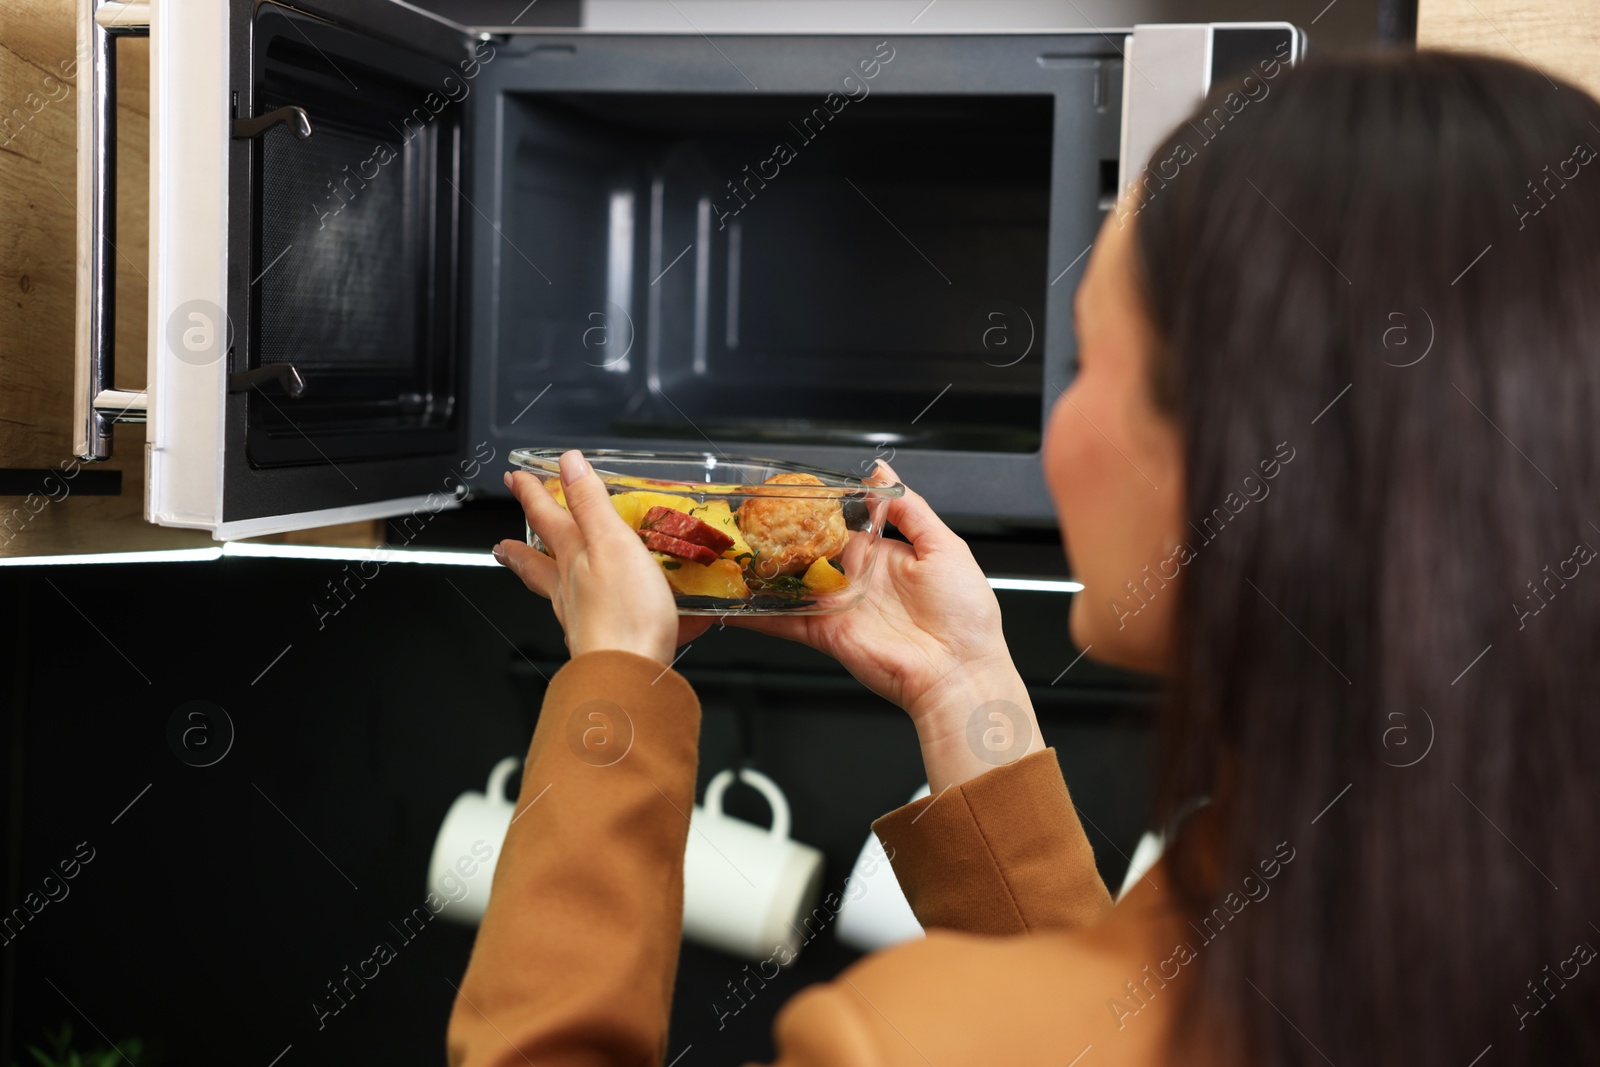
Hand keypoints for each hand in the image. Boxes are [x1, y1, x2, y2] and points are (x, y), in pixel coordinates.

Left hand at [494, 450, 710, 666]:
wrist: (629, 676)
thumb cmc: (622, 614)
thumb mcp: (611, 543)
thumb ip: (591, 503)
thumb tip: (568, 464)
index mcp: (571, 559)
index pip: (545, 518)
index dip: (532, 494)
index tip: (517, 478)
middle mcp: (570, 590)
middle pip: (537, 564)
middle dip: (520, 550)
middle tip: (501, 545)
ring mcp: (584, 620)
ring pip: (560, 594)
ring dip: (552, 582)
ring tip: (549, 578)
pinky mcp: (608, 644)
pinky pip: (604, 623)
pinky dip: (611, 616)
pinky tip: (625, 617)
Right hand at [728, 462, 1040, 789]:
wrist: (960, 672)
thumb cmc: (965, 614)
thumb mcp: (945, 546)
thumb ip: (910, 508)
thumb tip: (882, 473)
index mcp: (883, 556)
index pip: (840, 527)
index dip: (815, 512)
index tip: (789, 496)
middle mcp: (857, 581)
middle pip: (808, 554)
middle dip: (780, 539)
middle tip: (747, 520)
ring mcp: (838, 608)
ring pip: (790, 585)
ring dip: (761, 573)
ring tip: (728, 554)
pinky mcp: (826, 634)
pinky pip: (785, 622)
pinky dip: (757, 616)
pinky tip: (730, 604)